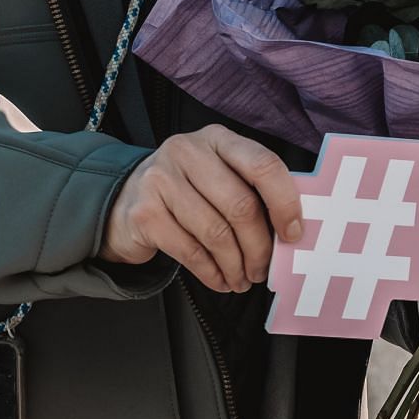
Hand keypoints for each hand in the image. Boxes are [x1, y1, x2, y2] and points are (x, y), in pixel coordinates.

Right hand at [101, 125, 302, 293]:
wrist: (124, 199)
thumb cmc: (188, 190)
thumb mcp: (219, 174)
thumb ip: (251, 189)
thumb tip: (292, 230)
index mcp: (218, 138)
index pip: (263, 165)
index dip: (285, 202)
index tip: (294, 233)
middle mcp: (188, 151)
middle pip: (240, 205)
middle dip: (259, 247)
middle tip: (263, 270)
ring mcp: (161, 180)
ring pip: (216, 233)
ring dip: (236, 265)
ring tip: (243, 280)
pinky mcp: (144, 212)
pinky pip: (190, 251)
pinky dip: (211, 273)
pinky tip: (220, 280)